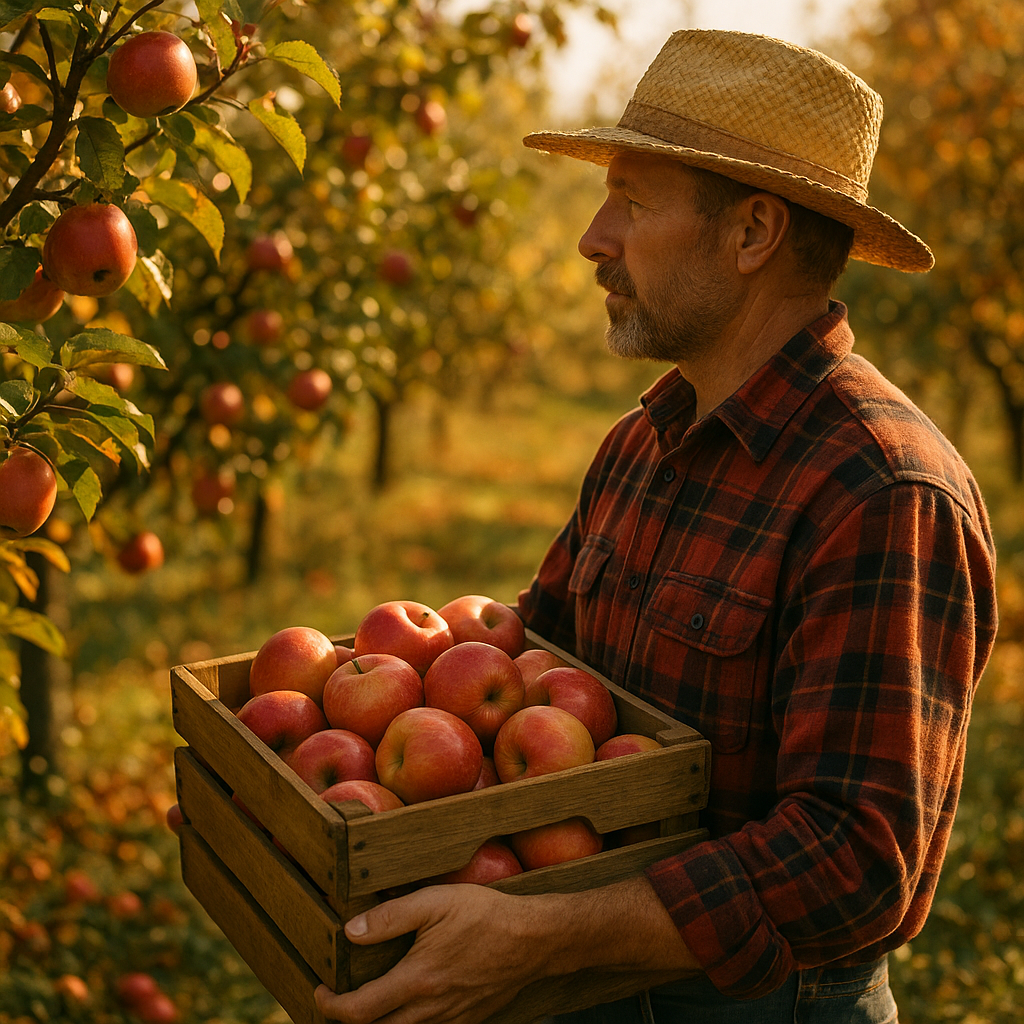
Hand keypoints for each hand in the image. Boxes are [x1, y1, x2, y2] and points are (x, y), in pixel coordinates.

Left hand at [315, 884, 546, 1023]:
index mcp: (417, 981)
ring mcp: (450, 1020)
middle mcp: (430, 1010)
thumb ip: (391, 917)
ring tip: (368, 1003)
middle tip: (337, 1001)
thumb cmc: (485, 915)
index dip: (330, 1006)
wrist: (534, 940)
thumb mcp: (435, 902)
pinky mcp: (467, 1021)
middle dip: (349, 1022)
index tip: (320, 990)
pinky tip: (408, 1005)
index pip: (359, 1011)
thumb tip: (351, 931)